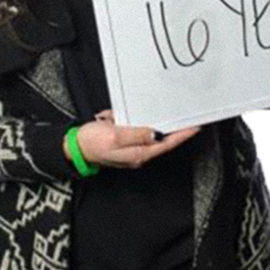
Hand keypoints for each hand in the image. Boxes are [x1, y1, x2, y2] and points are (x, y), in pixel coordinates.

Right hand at [69, 110, 201, 169]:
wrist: (74, 147)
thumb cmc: (91, 142)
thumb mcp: (114, 136)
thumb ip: (135, 134)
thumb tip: (155, 134)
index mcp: (138, 153)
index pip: (166, 144)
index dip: (182, 136)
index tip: (195, 127)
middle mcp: (138, 153)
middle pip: (162, 141)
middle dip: (175, 130)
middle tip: (189, 119)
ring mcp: (132, 148)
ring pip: (152, 135)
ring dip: (158, 125)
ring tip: (171, 116)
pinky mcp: (125, 141)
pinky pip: (138, 131)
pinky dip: (142, 123)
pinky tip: (141, 116)